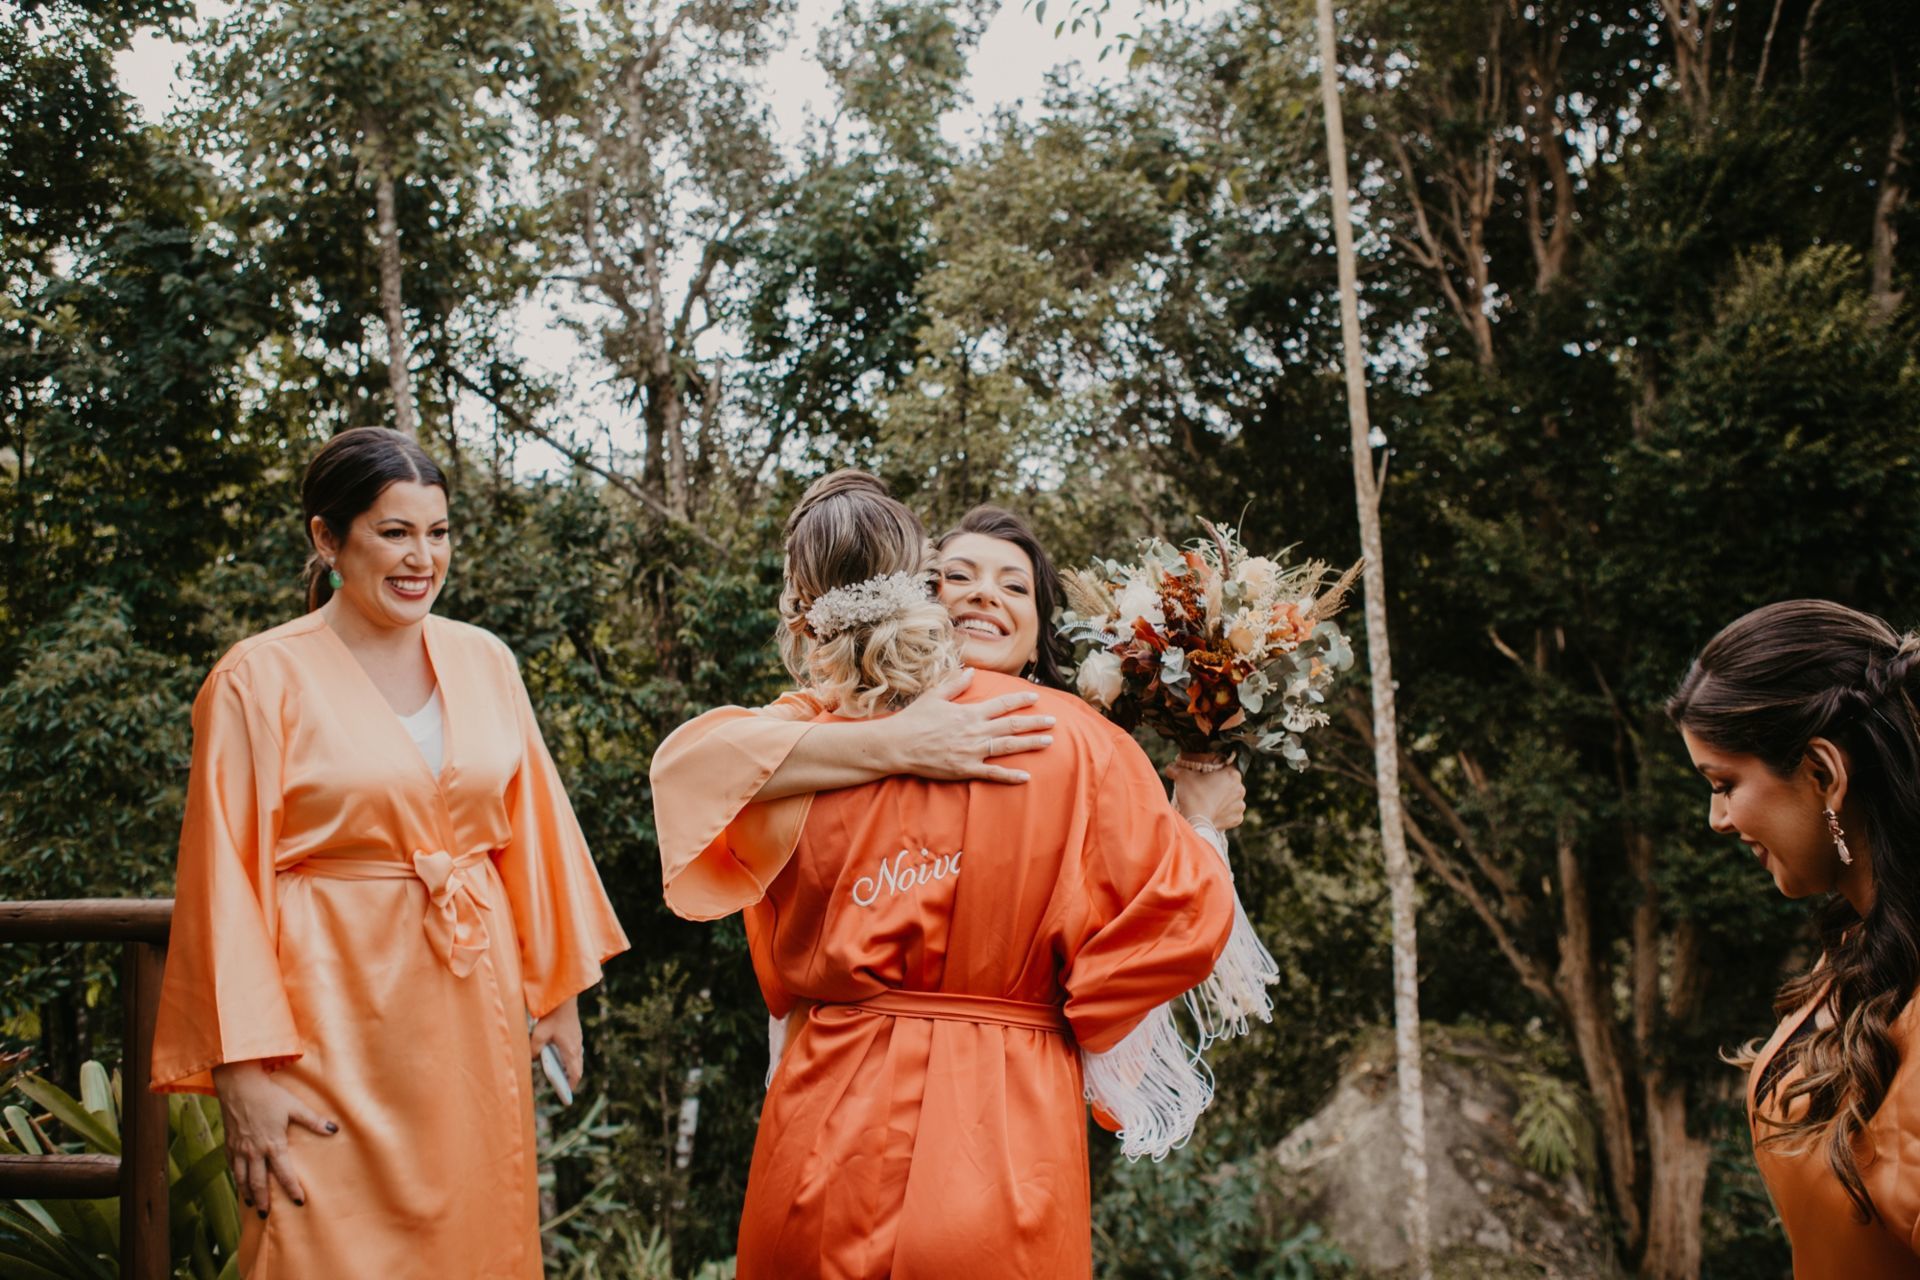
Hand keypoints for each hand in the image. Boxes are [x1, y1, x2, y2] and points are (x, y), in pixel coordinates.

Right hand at [211, 1061, 336, 1217]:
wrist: (238, 1085)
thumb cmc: (269, 1095)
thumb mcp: (294, 1106)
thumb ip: (313, 1120)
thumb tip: (334, 1129)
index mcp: (272, 1144)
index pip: (284, 1173)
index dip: (292, 1189)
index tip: (299, 1201)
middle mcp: (253, 1151)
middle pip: (258, 1183)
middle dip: (262, 1201)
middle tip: (266, 1215)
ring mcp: (238, 1149)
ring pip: (241, 1179)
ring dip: (247, 1194)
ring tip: (251, 1206)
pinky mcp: (228, 1144)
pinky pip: (231, 1168)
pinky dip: (236, 1180)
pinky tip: (239, 1184)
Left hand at [531, 996, 583, 1089]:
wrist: (563, 998)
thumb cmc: (552, 1017)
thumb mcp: (538, 1035)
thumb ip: (533, 1051)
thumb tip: (531, 1060)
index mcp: (570, 1050)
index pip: (575, 1073)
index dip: (571, 1084)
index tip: (567, 1093)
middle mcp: (577, 1046)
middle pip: (577, 1066)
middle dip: (571, 1077)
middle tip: (565, 1086)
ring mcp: (577, 1039)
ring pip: (577, 1058)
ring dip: (571, 1067)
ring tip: (562, 1074)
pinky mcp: (575, 1032)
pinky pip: (575, 1049)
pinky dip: (570, 1057)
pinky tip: (561, 1056)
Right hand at [884, 668, 1056, 783]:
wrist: (898, 745)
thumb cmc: (914, 719)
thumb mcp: (934, 695)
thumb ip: (955, 683)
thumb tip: (971, 670)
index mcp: (969, 712)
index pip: (1001, 705)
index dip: (1020, 701)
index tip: (1036, 698)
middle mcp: (975, 731)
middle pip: (1011, 726)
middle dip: (1034, 723)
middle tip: (1053, 722)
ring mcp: (972, 751)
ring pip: (1008, 747)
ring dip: (1029, 744)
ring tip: (1048, 742)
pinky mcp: (965, 769)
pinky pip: (992, 774)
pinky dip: (1010, 775)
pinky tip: (1025, 776)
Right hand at [1170, 763, 1246, 831]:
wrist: (1196, 821)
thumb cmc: (1192, 795)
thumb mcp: (1182, 776)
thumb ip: (1176, 769)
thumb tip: (1170, 768)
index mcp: (1232, 774)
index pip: (1226, 766)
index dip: (1215, 769)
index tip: (1206, 773)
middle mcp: (1240, 789)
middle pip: (1230, 783)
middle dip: (1220, 784)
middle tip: (1206, 788)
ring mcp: (1240, 805)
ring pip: (1232, 798)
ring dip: (1223, 799)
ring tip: (1209, 801)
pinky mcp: (1237, 819)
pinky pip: (1232, 813)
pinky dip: (1225, 812)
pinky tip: (1213, 811)